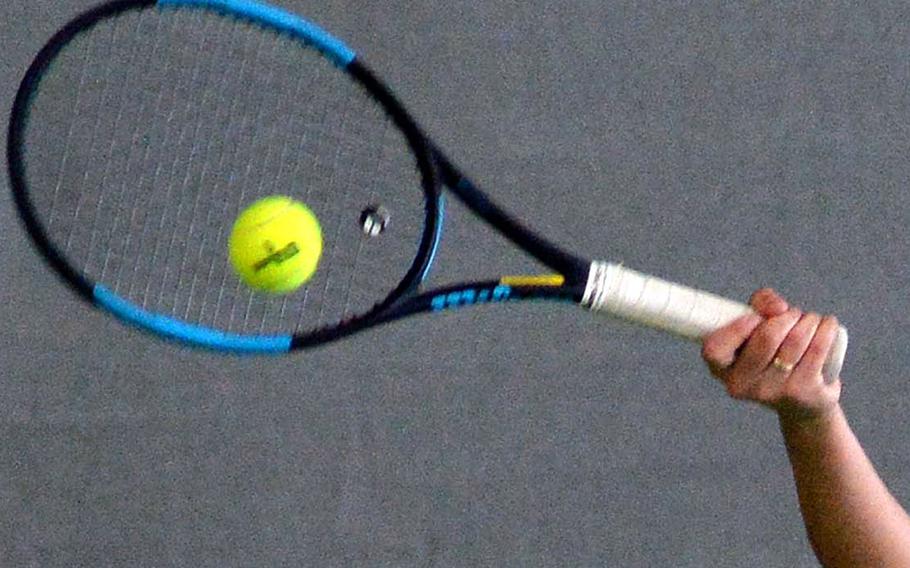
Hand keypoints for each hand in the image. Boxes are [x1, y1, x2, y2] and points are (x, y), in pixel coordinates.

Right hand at [701, 288, 841, 422]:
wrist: (803, 404)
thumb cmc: (774, 357)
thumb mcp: (757, 330)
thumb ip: (759, 305)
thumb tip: (778, 308)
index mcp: (723, 369)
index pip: (715, 349)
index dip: (736, 329)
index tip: (754, 318)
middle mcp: (744, 384)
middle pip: (766, 337)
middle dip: (786, 315)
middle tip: (792, 315)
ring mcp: (773, 391)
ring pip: (796, 339)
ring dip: (809, 320)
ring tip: (811, 320)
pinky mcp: (803, 393)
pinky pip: (818, 349)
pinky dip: (826, 328)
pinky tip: (827, 325)